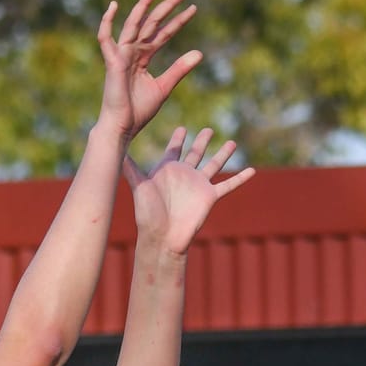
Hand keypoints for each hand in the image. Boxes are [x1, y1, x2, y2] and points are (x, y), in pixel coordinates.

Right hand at [95, 0, 201, 139]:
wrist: (123, 127)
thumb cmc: (138, 110)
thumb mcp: (164, 87)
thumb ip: (180, 69)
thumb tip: (199, 53)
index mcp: (144, 57)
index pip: (164, 32)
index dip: (178, 20)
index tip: (194, 8)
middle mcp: (132, 51)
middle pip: (152, 22)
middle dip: (167, 6)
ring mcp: (121, 54)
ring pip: (134, 23)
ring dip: (145, 5)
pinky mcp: (113, 61)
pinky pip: (105, 38)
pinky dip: (106, 21)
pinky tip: (114, 5)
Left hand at [126, 126, 255, 256]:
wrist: (162, 237)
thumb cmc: (147, 214)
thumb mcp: (138, 185)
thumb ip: (129, 167)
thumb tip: (112, 150)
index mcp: (167, 171)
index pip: (174, 150)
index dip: (178, 140)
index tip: (182, 128)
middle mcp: (184, 176)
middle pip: (196, 154)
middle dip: (201, 141)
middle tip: (208, 129)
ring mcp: (198, 186)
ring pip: (214, 165)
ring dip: (223, 154)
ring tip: (232, 142)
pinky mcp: (210, 197)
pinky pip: (228, 185)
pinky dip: (241, 178)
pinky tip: (253, 170)